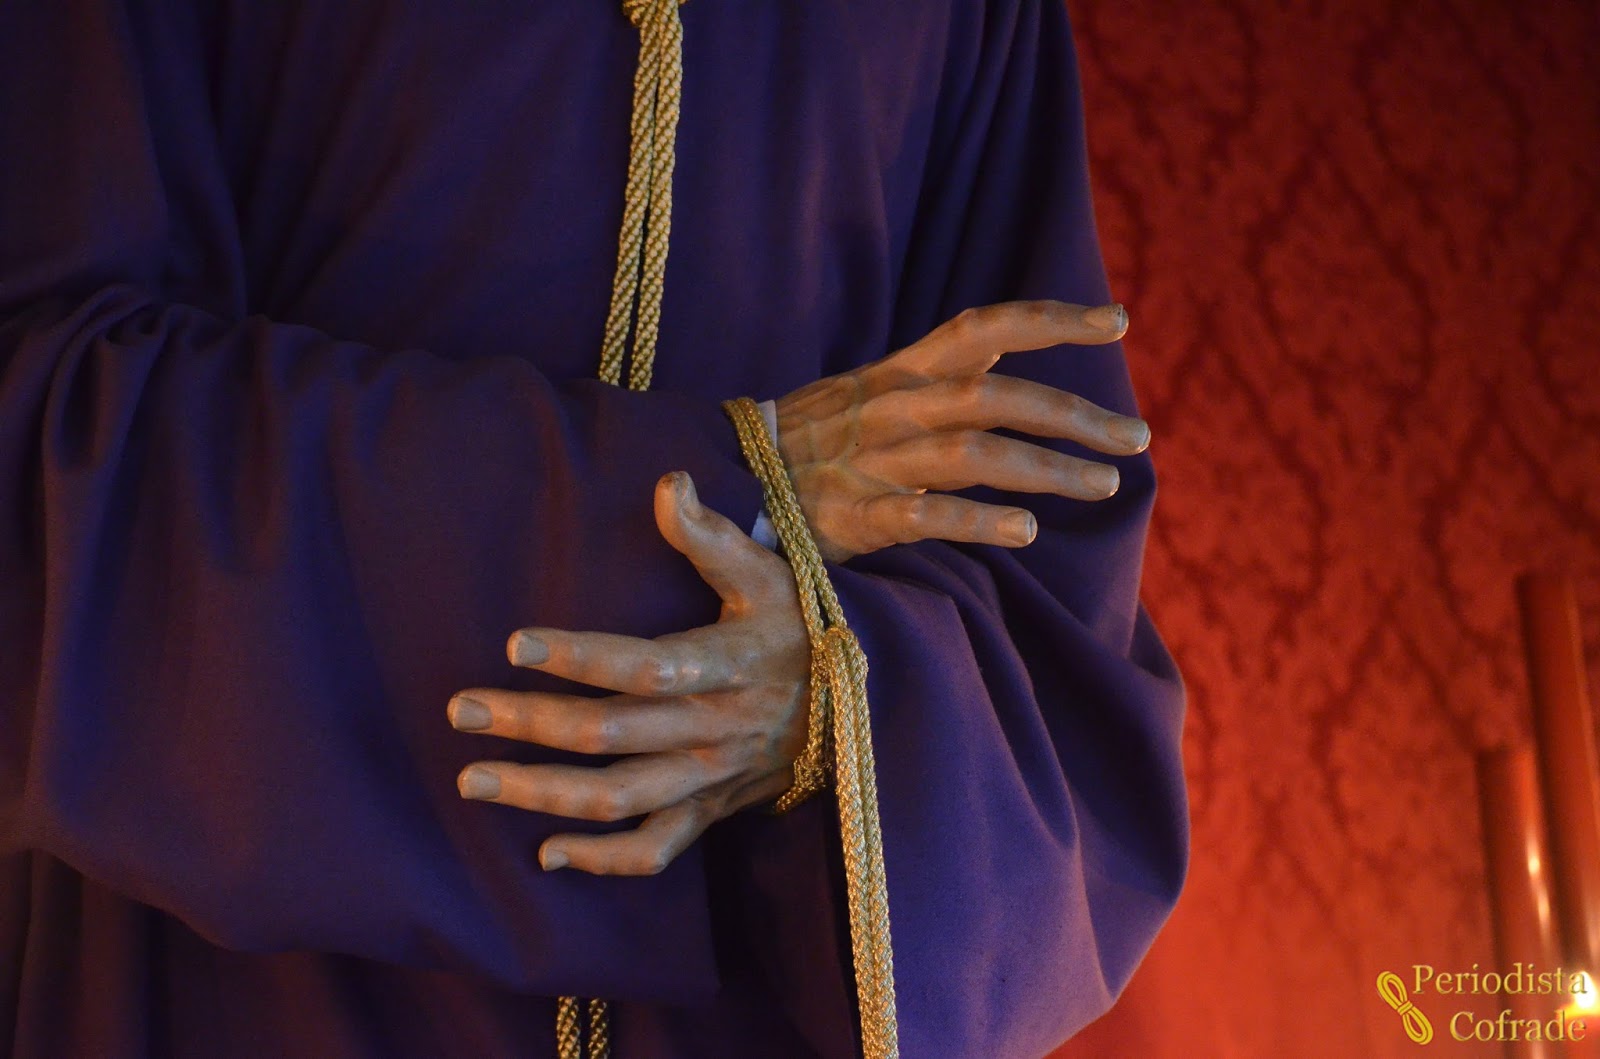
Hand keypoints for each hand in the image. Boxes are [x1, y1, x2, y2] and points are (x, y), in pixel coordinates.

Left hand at [448, 472, 808, 875]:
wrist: (858, 710)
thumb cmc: (800, 629)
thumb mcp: (770, 575)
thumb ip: (712, 537)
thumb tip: (668, 484)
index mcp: (729, 666)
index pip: (645, 667)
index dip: (580, 657)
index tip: (514, 644)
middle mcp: (715, 730)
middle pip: (611, 734)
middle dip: (529, 724)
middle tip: (461, 710)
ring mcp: (711, 778)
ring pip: (619, 799)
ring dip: (541, 794)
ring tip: (473, 780)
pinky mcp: (711, 811)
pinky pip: (656, 850)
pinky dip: (602, 860)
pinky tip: (545, 854)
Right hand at [774, 300, 1149, 560]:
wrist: (725, 483)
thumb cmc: (808, 441)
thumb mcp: (867, 388)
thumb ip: (933, 370)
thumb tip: (996, 344)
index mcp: (899, 373)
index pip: (984, 328)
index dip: (1052, 320)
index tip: (1118, 322)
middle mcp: (893, 408)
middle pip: (996, 396)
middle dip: (1073, 415)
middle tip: (1136, 437)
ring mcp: (874, 463)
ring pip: (973, 454)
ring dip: (1047, 469)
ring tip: (1105, 484)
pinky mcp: (855, 518)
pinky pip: (924, 515)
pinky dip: (979, 521)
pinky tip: (1026, 532)